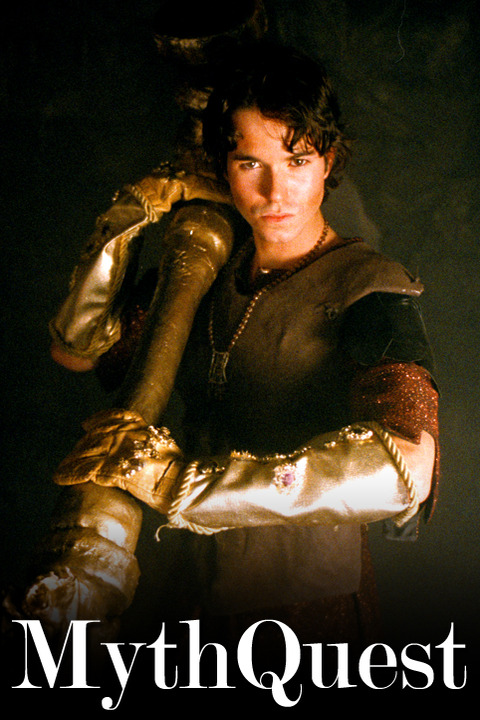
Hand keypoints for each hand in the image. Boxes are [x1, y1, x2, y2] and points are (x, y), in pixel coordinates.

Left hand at [53, 408, 183, 513]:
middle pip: (96, 435)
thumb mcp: (165, 445)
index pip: (114, 416)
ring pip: (87, 451)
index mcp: (139, 427)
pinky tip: (61, 477)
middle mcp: (125, 434)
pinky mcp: (110, 469)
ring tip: (63, 467)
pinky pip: (84, 470)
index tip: (86, 423)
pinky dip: (71, 473)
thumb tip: (150, 439)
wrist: (180, 482)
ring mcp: (117, 450)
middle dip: (83, 445)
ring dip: (73, 459)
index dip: (99, 419)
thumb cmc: (177, 468)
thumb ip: (152, 439)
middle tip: (74, 453)